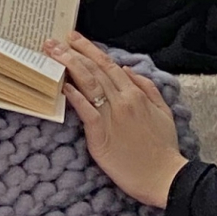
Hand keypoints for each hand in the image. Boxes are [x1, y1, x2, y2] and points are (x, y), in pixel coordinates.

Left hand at [45, 32, 186, 207]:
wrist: (164, 176)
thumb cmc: (164, 148)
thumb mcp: (164, 112)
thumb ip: (147, 88)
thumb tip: (128, 70)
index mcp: (136, 94)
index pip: (109, 65)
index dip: (90, 50)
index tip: (75, 39)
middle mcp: (123, 100)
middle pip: (94, 70)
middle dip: (73, 52)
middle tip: (53, 41)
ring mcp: (112, 116)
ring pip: (88, 83)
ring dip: (69, 65)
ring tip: (53, 54)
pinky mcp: (101, 134)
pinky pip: (85, 109)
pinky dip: (74, 96)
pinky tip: (62, 85)